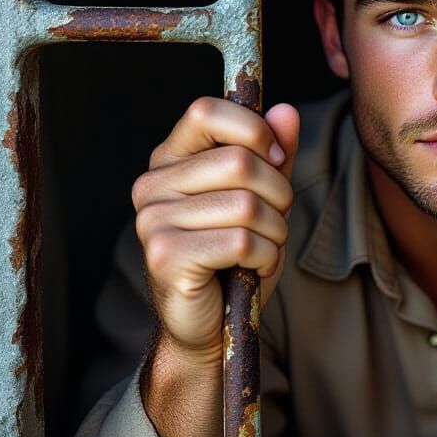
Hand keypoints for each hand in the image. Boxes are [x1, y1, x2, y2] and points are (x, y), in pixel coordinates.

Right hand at [131, 97, 299, 362]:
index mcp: (170, 159)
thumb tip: (284, 111)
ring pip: (247, 204)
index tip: (275, 158)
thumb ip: (273, 154)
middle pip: (239, 161)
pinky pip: (241, 241)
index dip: (253, 129)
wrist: (211, 325)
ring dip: (275, 230)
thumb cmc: (236, 257)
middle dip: (278, 193)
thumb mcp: (263, 198)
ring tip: (263, 248)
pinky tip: (253, 268)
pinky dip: (266, 257)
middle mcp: (152, 185)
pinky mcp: (164, 256)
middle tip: (274, 219)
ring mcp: (152, 220)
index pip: (206, 111)